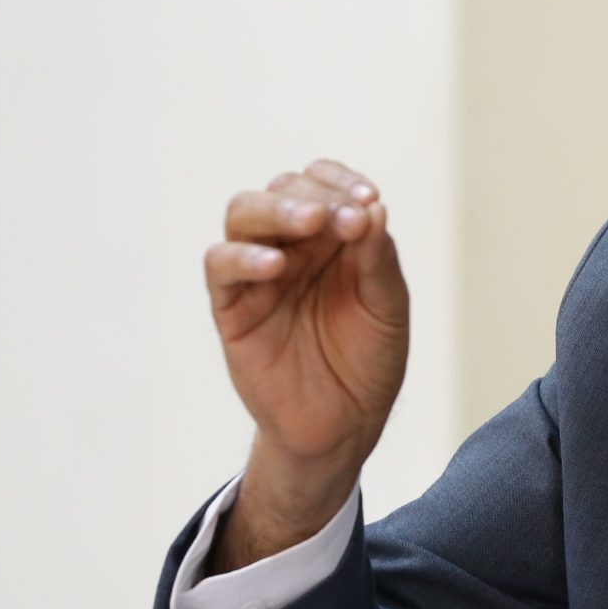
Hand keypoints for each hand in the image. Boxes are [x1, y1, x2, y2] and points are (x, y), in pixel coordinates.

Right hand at [205, 159, 408, 558]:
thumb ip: (377, 260)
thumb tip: (373, 208)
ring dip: (276, 210)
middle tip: (344, 216)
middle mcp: (291, 246)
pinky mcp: (231, 307)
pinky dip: (243, 257)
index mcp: (331, 237)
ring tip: (311, 224)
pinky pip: (220, 266)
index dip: (342, 182)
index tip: (369, 198)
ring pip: (244, 213)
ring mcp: (257, 273)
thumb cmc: (367, 363)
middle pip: (283, 188)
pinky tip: (276, 266)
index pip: (323, 183)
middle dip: (314, 194)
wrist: (343, 427)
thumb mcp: (387, 309)